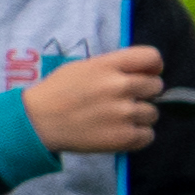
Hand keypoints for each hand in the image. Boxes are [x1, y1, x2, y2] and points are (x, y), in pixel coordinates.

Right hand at [23, 45, 164, 158]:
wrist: (38, 122)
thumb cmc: (58, 92)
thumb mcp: (82, 67)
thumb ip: (112, 67)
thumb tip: (140, 73)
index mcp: (108, 66)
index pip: (151, 57)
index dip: (152, 67)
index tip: (144, 75)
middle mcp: (120, 86)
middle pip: (156, 86)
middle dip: (144, 93)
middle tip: (124, 100)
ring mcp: (123, 113)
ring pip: (152, 113)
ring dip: (139, 116)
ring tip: (117, 119)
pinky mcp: (124, 137)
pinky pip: (148, 135)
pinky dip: (136, 135)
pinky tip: (118, 132)